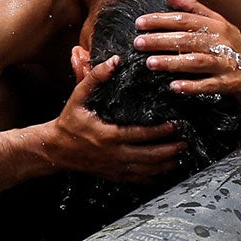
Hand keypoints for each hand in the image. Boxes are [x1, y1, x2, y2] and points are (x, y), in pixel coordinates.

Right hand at [33, 52, 188, 183]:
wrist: (55, 149)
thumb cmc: (68, 122)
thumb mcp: (78, 97)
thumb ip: (95, 78)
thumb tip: (114, 60)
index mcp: (108, 135)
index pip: (140, 134)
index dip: (160, 132)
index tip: (174, 126)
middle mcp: (114, 154)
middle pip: (149, 156)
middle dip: (170, 150)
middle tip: (185, 143)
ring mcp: (115, 167)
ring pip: (146, 171)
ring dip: (165, 165)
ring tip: (180, 157)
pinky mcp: (113, 175)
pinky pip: (137, 179)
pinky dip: (152, 177)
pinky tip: (163, 172)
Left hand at [131, 0, 240, 120]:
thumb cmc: (234, 47)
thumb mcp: (218, 24)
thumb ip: (194, 9)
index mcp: (217, 25)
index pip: (185, 19)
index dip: (161, 20)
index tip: (139, 23)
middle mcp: (223, 41)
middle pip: (188, 39)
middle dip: (160, 40)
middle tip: (138, 43)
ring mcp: (228, 62)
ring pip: (197, 61)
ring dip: (173, 62)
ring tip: (150, 64)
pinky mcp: (232, 83)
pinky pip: (210, 85)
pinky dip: (192, 86)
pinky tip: (174, 87)